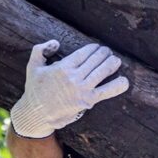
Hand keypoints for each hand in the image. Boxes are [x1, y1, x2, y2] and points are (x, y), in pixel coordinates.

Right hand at [10, 40, 129, 138]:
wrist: (36, 114)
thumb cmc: (34, 89)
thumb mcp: (32, 66)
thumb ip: (41, 49)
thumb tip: (56, 43)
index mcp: (62, 67)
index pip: (85, 52)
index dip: (93, 48)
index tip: (96, 48)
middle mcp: (74, 77)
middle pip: (96, 60)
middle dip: (104, 53)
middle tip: (107, 52)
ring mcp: (82, 89)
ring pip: (103, 71)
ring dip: (112, 64)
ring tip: (115, 60)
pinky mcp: (88, 101)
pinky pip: (106, 91)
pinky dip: (117, 86)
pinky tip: (124, 81)